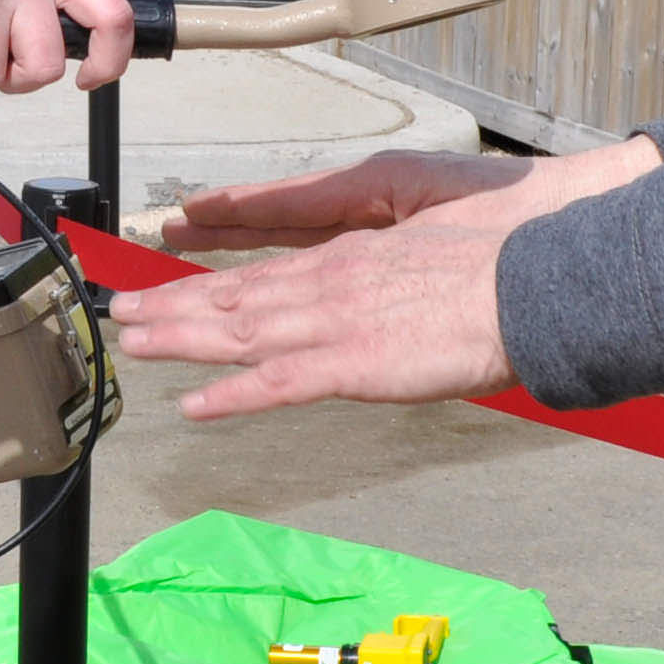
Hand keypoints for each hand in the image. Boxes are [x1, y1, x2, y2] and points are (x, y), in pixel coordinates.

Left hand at [113, 138, 662, 419]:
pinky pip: (279, 383)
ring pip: (241, 331)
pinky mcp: (356, 360)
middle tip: (123, 311)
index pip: (266, 272)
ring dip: (180, 338)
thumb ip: (393, 287)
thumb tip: (381, 309)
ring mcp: (340, 320)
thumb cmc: (505, 268)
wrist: (539, 280)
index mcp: (354, 258)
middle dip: (174, 303)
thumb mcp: (434, 262)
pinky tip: (193, 405)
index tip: (169, 284)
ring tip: (132, 342)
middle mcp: (334, 282)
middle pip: (237, 295)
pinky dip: (232, 396)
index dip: (210, 282)